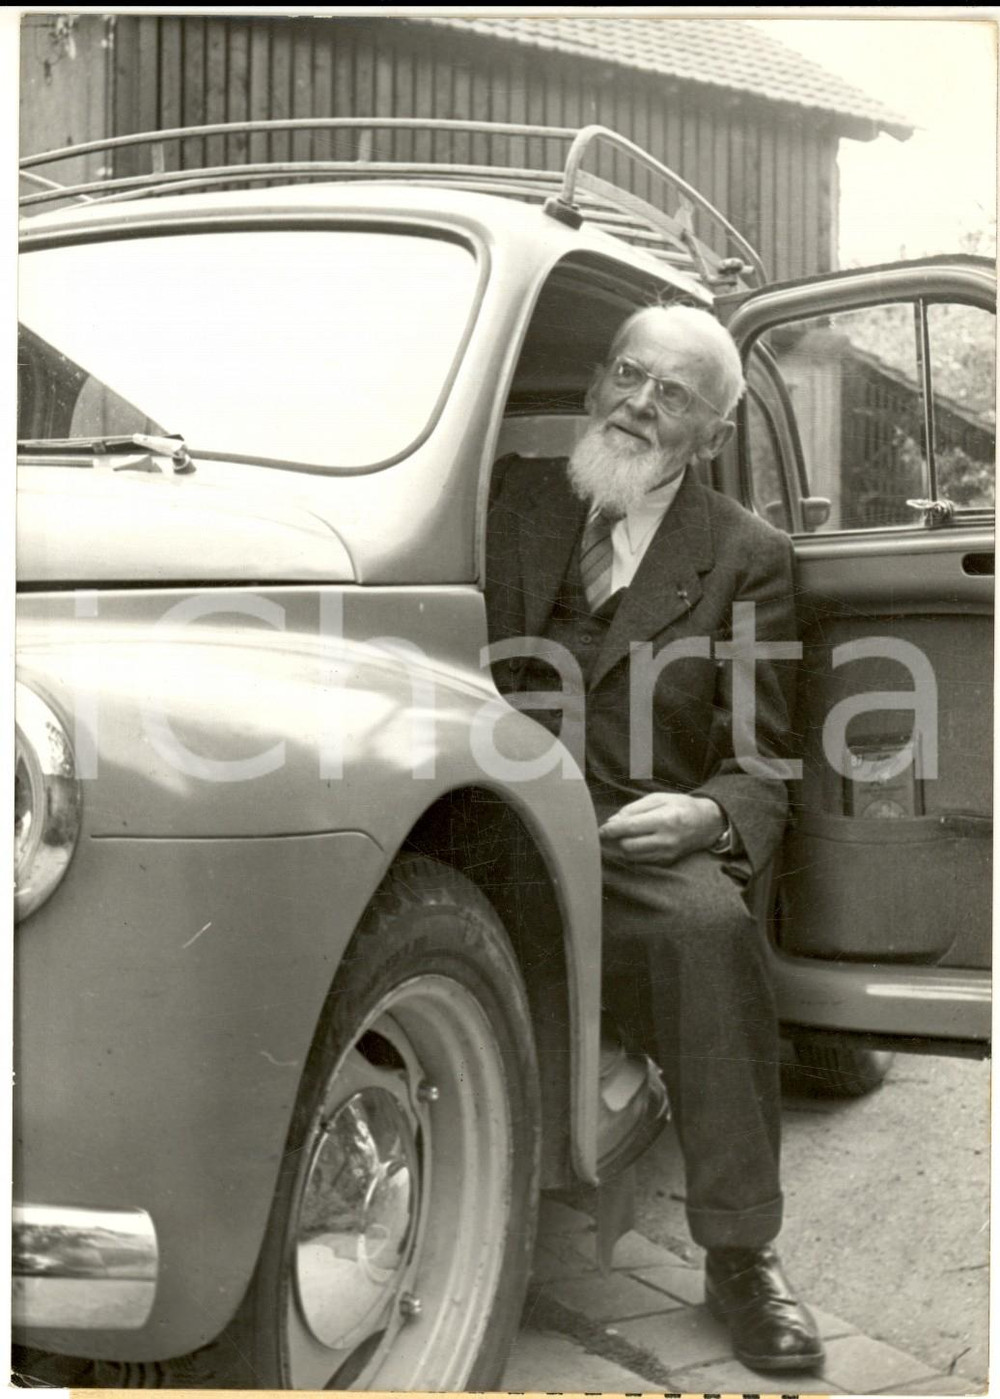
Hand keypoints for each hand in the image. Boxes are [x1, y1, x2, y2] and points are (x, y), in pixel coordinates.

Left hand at [599, 792, 726, 865]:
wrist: (707, 823)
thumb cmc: (680, 806)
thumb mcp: (658, 798)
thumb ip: (633, 809)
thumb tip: (612, 821)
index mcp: (664, 819)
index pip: (630, 828)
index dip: (611, 830)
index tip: (601, 830)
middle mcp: (666, 840)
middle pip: (628, 846)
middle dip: (617, 838)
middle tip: (616, 830)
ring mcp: (667, 853)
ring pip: (633, 856)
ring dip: (624, 846)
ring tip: (628, 835)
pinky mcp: (667, 862)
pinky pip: (642, 860)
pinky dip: (634, 852)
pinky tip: (638, 842)